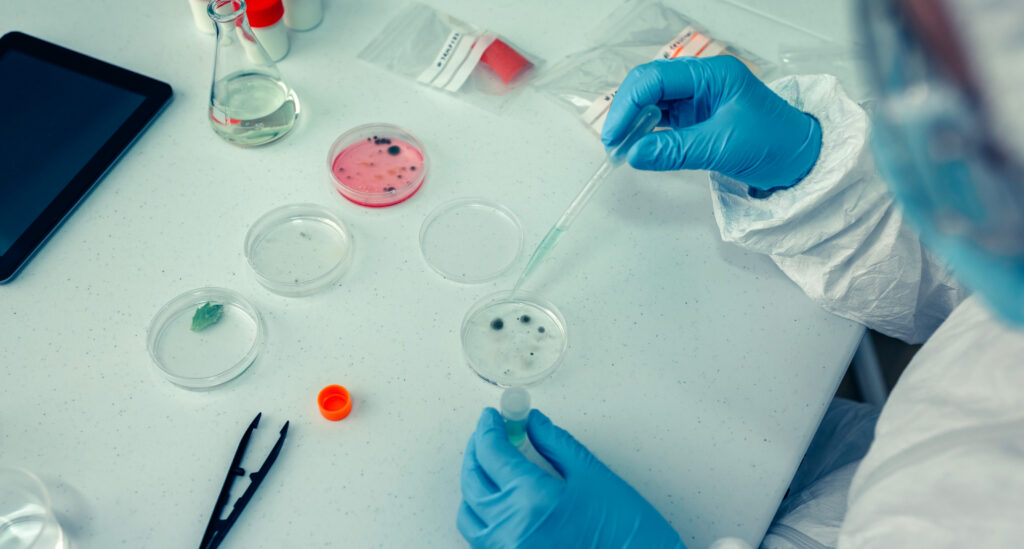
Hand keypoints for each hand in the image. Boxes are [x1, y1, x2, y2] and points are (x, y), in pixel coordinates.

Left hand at [457, 408, 684, 547]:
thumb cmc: (626, 531)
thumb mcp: (592, 475)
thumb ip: (554, 443)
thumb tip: (531, 422)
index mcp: (530, 500)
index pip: (492, 453)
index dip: (489, 429)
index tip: (492, 417)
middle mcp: (510, 529)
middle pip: (473, 481)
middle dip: (476, 451)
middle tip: (488, 434)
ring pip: (469, 513)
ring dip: (474, 484)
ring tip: (490, 465)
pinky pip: (481, 538)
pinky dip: (481, 513)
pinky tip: (497, 498)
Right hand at [601, 56, 821, 190]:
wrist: (801, 159)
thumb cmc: (775, 143)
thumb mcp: (721, 147)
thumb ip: (674, 150)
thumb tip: (634, 154)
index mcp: (711, 74)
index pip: (656, 79)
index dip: (629, 104)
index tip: (616, 135)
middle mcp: (701, 81)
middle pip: (648, 86)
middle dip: (626, 112)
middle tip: (613, 144)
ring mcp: (698, 99)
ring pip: (651, 103)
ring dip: (633, 124)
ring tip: (619, 149)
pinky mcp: (695, 118)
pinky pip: (661, 120)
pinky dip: (645, 133)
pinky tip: (636, 148)